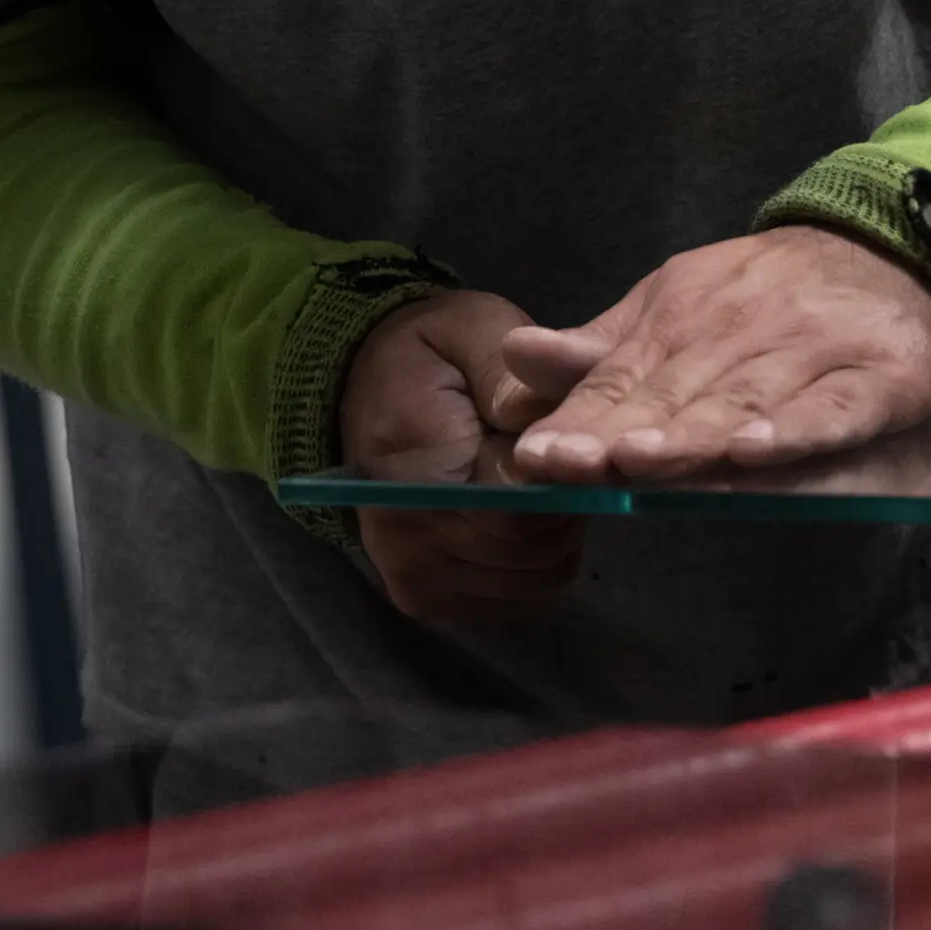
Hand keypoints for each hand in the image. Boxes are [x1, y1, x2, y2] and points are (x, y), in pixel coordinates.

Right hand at [340, 289, 585, 626]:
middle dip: (565, 500)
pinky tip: (519, 515)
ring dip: (556, 528)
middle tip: (556, 456)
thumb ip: (506, 371)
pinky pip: (521, 594)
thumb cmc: (429, 356)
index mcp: (410, 451)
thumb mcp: (471, 328)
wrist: (358, 394)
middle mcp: (403, 530)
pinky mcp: (425, 600)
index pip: (515, 501)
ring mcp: (413, 575)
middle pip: (532, 543)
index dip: (562, 476)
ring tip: (533, 481)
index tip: (572, 441)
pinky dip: (537, 557)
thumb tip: (533, 418)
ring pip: (538, 573)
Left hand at [494, 228, 930, 483]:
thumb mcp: (675, 307)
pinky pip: (833, 409)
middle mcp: (738, 332)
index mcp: (681, 317)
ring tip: (640, 463)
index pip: (622, 379)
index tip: (535, 457)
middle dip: (619, 433)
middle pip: (673, 396)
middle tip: (568, 467)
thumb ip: (602, 353)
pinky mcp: (876, 378)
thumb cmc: (768, 298)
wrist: (897, 251)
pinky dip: (797, 429)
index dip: (580, 420)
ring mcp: (808, 354)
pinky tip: (757, 450)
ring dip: (691, 434)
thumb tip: (514, 356)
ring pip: (742, 401)